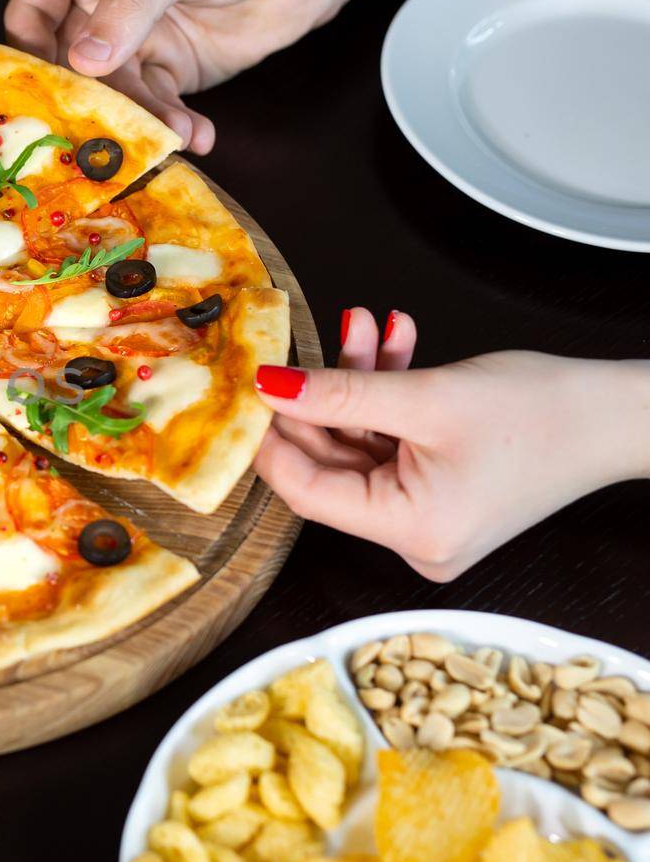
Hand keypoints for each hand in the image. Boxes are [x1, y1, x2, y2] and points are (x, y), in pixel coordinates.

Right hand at [4, 0, 431, 151]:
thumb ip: (132, 3)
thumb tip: (85, 58)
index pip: (29, 14)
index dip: (32, 57)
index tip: (54, 95)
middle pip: (66, 67)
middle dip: (91, 102)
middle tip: (110, 134)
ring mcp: (130, 39)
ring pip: (111, 95)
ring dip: (139, 121)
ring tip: (176, 133)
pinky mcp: (168, 70)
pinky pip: (152, 108)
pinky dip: (172, 126)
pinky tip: (196, 134)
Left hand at [253, 309, 649, 580]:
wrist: (621, 414)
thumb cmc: (544, 413)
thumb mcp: (426, 396)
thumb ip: (339, 393)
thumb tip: (270, 388)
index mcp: (409, 530)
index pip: (306, 492)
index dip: (271, 438)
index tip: (249, 391)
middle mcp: (415, 537)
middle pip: (332, 463)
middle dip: (322, 395)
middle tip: (306, 342)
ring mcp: (428, 516)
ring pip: (361, 442)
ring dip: (358, 382)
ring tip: (365, 324)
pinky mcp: (440, 491)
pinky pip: (392, 442)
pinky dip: (387, 394)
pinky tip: (394, 342)